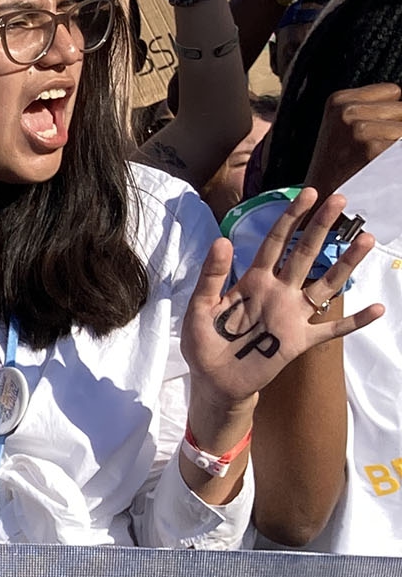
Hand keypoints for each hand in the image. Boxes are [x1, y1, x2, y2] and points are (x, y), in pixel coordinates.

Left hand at [181, 190, 382, 422]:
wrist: (214, 381)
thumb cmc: (204, 343)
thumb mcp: (200, 307)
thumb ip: (212, 276)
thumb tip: (222, 240)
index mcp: (253, 280)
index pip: (275, 242)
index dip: (291, 218)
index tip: (309, 194)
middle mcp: (278, 292)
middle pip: (304, 254)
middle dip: (321, 227)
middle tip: (340, 200)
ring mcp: (292, 315)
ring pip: (325, 284)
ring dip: (345, 264)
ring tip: (365, 240)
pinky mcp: (299, 340)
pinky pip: (332, 329)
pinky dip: (354, 321)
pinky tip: (377, 308)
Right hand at [307, 85, 401, 195]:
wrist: (322, 203)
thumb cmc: (339, 168)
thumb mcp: (346, 128)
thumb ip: (373, 112)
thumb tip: (401, 105)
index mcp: (339, 101)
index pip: (394, 92)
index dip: (394, 114)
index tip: (384, 132)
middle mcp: (347, 112)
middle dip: (398, 128)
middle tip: (380, 150)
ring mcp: (360, 131)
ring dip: (398, 145)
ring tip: (381, 160)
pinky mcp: (374, 151)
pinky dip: (398, 159)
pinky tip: (386, 169)